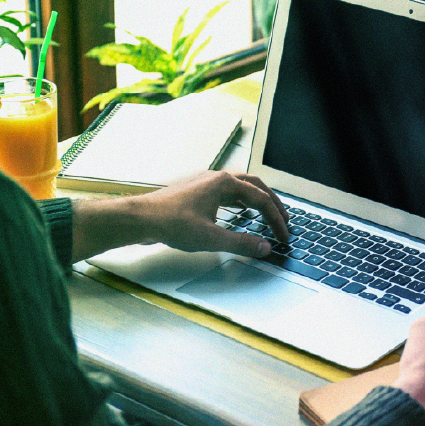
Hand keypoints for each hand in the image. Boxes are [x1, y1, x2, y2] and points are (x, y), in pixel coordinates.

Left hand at [70, 171, 289, 261]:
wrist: (140, 218)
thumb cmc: (171, 224)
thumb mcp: (211, 238)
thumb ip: (241, 243)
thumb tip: (265, 248)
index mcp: (224, 183)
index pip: (261, 199)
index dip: (276, 218)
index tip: (284, 234)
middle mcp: (217, 178)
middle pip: (255, 186)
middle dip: (272, 203)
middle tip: (284, 219)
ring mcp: (206, 183)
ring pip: (240, 186)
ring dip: (257, 199)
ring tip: (267, 213)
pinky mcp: (196, 191)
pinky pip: (227, 191)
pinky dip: (241, 200)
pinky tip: (239, 211)